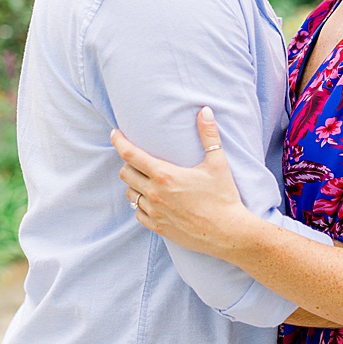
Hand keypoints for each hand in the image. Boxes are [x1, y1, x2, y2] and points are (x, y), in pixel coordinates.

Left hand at [111, 108, 254, 261]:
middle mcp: (155, 194)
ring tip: (148, 180)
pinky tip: (153, 200)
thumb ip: (209, 135)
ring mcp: (154, 212)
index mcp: (165, 175)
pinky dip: (142, 204)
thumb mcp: (218, 163)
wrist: (227, 232)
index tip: (115, 134)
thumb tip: (205, 111)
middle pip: (125, 174)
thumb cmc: (224, 197)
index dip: (119, 142)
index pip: (131, 155)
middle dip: (129, 164)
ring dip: (135, 185)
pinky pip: (138, 213)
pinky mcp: (157, 227)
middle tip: (140, 159)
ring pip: (130, 194)